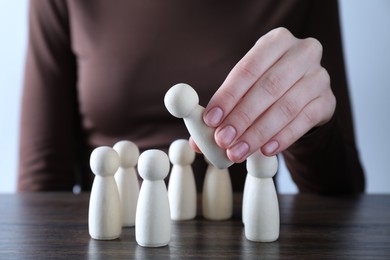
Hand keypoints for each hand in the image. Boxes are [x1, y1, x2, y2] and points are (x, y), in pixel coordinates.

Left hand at [201, 27, 335, 162]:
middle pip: (269, 87)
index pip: (248, 69)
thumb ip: (223, 110)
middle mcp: (302, 53)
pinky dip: (282, 138)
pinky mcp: (328, 101)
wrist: (302, 96)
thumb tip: (198, 141)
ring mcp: (319, 77)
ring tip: (238, 152)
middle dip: (242, 117)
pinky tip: (265, 150)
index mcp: (276, 41)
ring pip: (286, 107)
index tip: (211, 120)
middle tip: (223, 140)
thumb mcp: (245, 90)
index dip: (228, 96)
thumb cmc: (266, 88)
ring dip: (258, 133)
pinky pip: (304, 121)